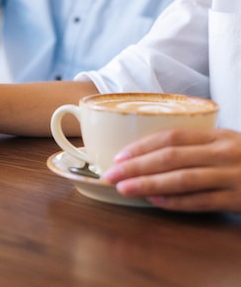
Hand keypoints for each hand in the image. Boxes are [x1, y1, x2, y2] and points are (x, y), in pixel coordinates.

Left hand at [103, 128, 240, 213]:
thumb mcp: (226, 145)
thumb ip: (195, 147)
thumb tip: (147, 155)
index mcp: (218, 135)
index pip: (171, 136)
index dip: (141, 146)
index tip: (118, 156)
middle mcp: (224, 152)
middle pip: (171, 157)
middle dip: (136, 166)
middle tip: (110, 174)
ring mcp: (233, 176)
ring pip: (183, 179)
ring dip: (149, 183)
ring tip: (124, 188)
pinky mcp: (239, 199)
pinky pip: (202, 201)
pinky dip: (176, 202)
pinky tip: (155, 201)